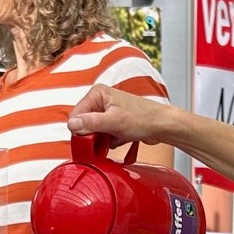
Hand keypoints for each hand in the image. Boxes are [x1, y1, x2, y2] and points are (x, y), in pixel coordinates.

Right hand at [66, 84, 182, 145]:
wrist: (162, 125)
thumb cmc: (143, 119)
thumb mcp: (113, 122)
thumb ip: (91, 123)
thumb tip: (72, 124)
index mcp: (97, 93)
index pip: (76, 114)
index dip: (80, 129)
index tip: (88, 140)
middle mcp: (101, 100)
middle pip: (84, 123)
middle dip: (92, 135)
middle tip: (104, 140)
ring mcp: (107, 111)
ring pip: (93, 131)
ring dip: (102, 139)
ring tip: (114, 138)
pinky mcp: (114, 122)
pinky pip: (103, 135)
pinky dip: (109, 140)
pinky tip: (120, 139)